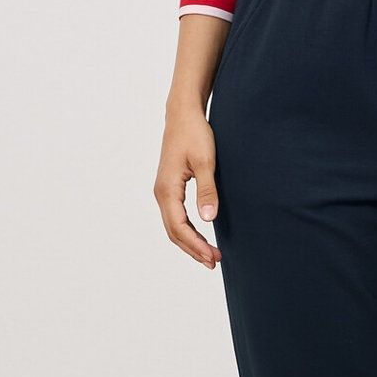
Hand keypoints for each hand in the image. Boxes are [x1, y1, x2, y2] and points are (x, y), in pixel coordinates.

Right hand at [155, 104, 221, 268]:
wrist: (183, 114)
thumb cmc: (194, 134)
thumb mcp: (205, 162)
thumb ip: (207, 191)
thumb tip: (208, 219)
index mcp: (167, 189)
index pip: (179, 227)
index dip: (196, 245)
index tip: (213, 257)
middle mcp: (161, 193)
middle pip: (174, 231)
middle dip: (193, 249)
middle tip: (214, 262)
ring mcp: (164, 191)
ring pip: (174, 226)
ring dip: (190, 242)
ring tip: (209, 255)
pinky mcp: (170, 187)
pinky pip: (175, 216)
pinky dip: (187, 230)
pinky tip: (200, 236)